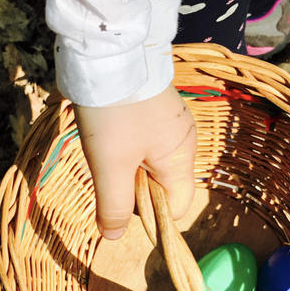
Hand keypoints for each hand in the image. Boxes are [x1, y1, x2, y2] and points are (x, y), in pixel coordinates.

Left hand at [74, 84, 196, 239]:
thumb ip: (114, 206)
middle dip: (132, 186)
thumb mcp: (109, 166)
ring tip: (106, 143)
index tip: (122, 198)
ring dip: (124, 164)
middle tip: (109, 165)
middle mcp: (183, 141)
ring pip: (148, 163)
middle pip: (160, 185)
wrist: (108, 53)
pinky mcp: (154, 109)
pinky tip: (109, 129)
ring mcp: (170, 123)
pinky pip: (143, 141)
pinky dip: (124, 144)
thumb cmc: (114, 114)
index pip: (176, 207)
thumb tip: (113, 237)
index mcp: (181, 158)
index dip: (149, 213)